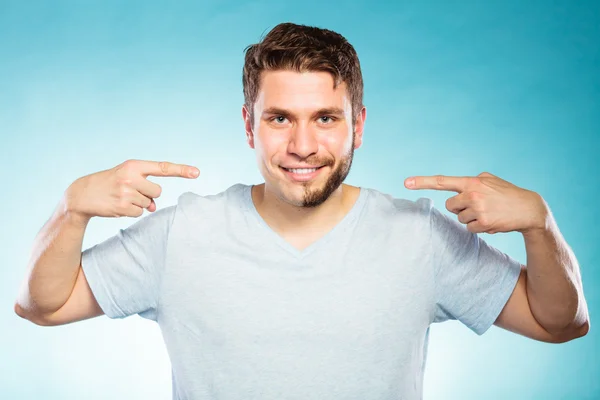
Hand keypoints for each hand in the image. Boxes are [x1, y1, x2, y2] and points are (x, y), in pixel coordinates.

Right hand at [63, 159, 199, 220]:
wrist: (82, 194)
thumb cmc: (109, 183)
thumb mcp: (126, 178)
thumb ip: (145, 187)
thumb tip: (154, 207)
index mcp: (134, 165)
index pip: (163, 168)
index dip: (181, 170)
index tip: (197, 172)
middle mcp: (131, 177)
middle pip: (157, 191)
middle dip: (148, 195)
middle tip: (130, 191)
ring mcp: (127, 193)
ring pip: (149, 204)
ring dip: (138, 204)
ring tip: (121, 198)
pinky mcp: (123, 207)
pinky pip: (140, 213)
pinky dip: (132, 212)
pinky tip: (118, 206)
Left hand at [404, 172, 548, 233]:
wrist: (530, 209)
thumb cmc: (507, 193)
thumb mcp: (490, 180)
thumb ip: (472, 181)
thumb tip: (458, 186)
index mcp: (472, 182)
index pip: (442, 181)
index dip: (422, 181)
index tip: (405, 182)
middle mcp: (472, 194)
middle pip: (450, 206)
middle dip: (460, 207)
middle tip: (478, 205)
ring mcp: (477, 209)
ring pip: (460, 218)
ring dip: (471, 218)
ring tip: (489, 212)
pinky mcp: (483, 224)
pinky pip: (469, 228)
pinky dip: (478, 227)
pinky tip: (492, 221)